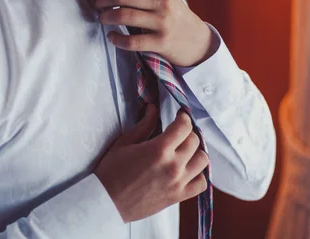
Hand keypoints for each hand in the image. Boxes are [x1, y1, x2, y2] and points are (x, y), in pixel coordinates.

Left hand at [87, 0, 215, 66]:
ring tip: (102, 18)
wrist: (199, 42)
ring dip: (106, 16)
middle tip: (95, 4)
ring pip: (125, 16)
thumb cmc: (176, 19)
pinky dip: (117, 39)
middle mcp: (163, 3)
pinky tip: (112, 37)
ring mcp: (163, 23)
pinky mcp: (161, 42)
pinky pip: (132, 41)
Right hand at [94, 105, 208, 222]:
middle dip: (187, 132)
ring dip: (195, 152)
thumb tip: (153, 108)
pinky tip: (188, 170)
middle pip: (194, 141)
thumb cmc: (111, 172)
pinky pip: (201, 183)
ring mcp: (178, 182)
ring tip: (185, 151)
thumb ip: (144, 125)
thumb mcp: (124, 143)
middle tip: (178, 133)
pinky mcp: (178, 196)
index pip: (184, 126)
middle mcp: (173, 165)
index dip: (183, 117)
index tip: (180, 116)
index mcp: (159, 149)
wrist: (106, 202)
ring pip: (202, 160)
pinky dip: (198, 175)